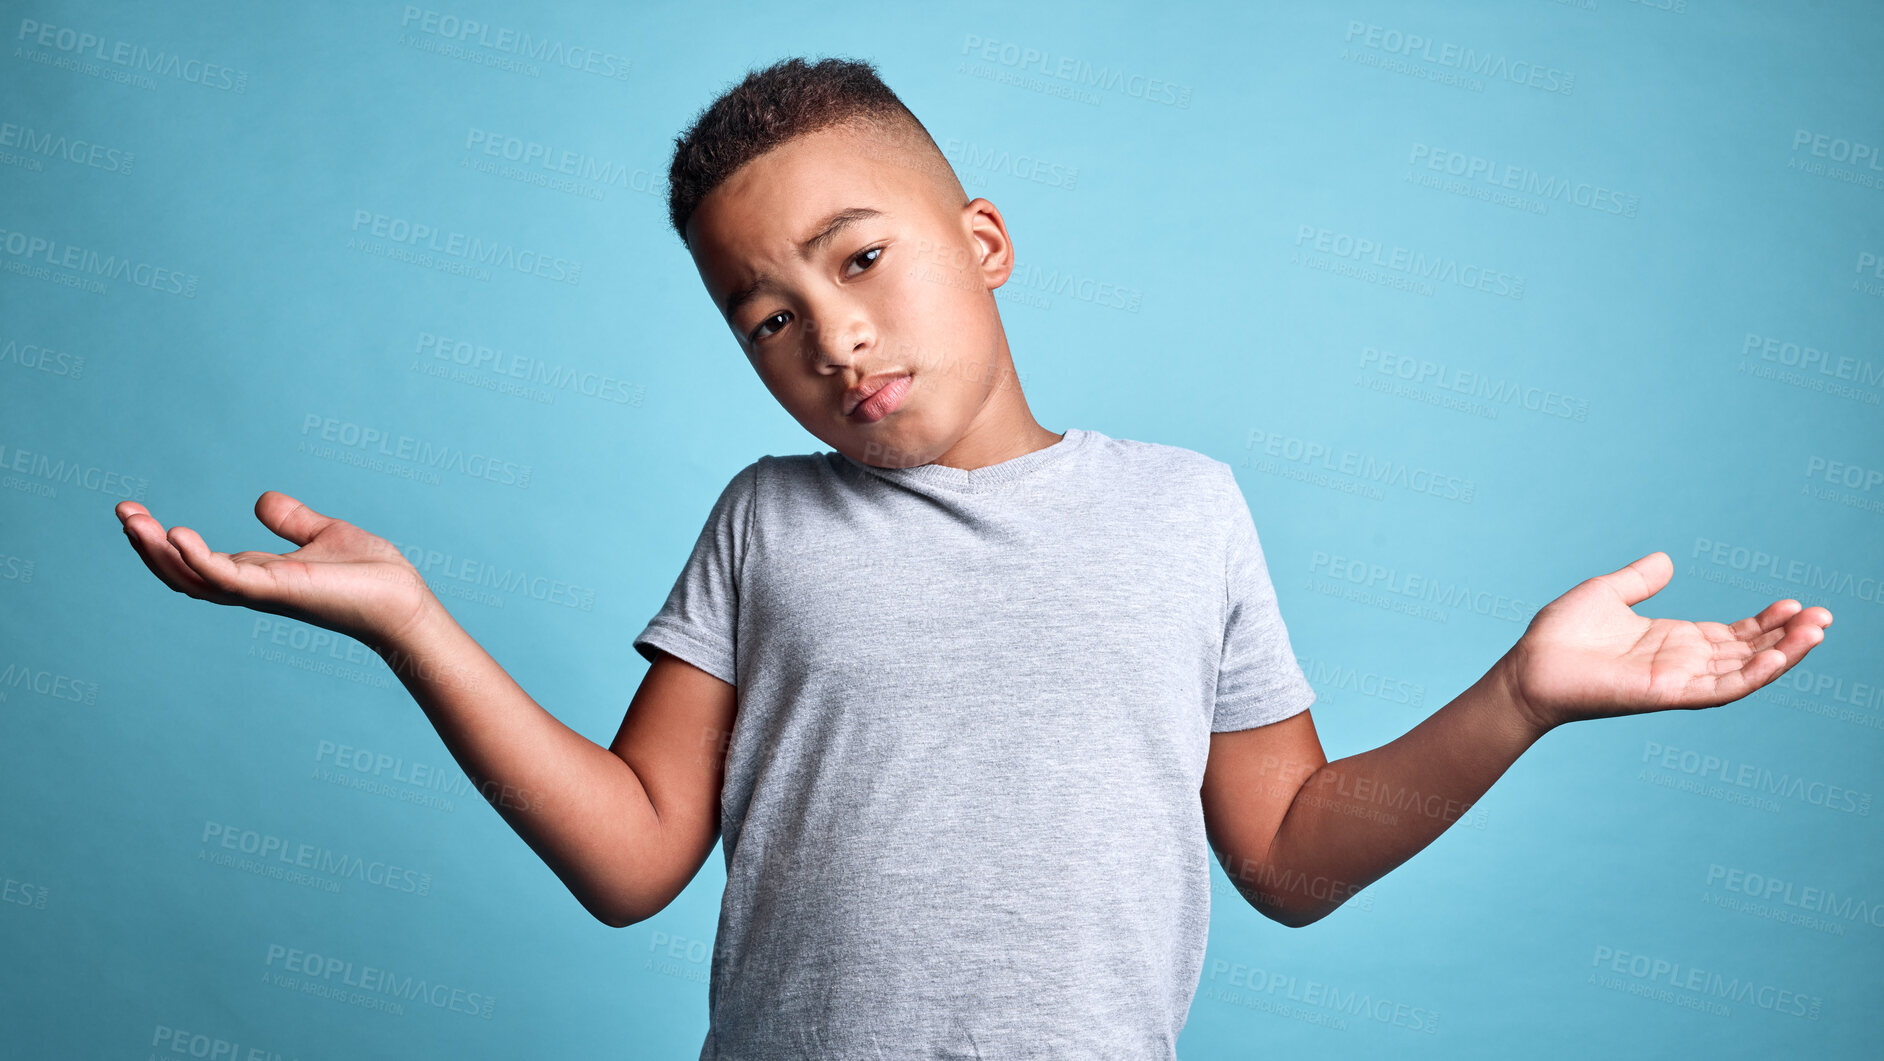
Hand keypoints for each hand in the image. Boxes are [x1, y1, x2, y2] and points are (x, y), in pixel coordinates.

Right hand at [116, 490, 438, 649]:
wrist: (404, 600)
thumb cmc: (370, 575)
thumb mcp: (323, 534)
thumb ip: (291, 521)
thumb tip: (261, 501)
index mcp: (258, 574)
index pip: (197, 561)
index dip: (163, 540)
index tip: (135, 511)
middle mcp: (253, 588)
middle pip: (184, 573)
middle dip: (148, 546)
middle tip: (122, 512)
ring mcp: (264, 592)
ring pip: (196, 579)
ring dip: (160, 553)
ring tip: (134, 522)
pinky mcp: (281, 591)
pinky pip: (229, 579)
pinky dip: (201, 559)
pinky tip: (178, 534)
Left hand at [1501, 551, 1832, 732]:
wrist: (1528, 666)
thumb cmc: (1560, 635)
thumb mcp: (1606, 593)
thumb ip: (1639, 580)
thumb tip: (1667, 560)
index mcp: (1672, 641)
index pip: (1733, 634)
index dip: (1766, 622)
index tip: (1795, 603)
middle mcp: (1682, 663)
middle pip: (1748, 651)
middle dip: (1787, 637)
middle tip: (1824, 617)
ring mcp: (1677, 681)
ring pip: (1744, 671)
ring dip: (1782, 654)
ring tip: (1817, 632)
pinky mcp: (1666, 694)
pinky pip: (1719, 688)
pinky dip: (1752, 675)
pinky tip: (1778, 657)